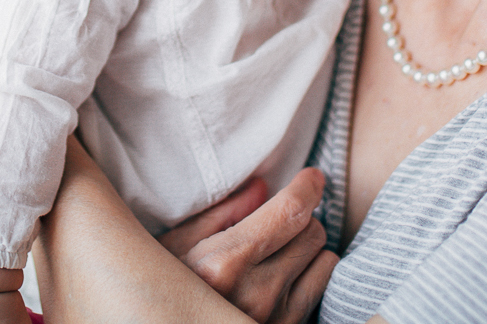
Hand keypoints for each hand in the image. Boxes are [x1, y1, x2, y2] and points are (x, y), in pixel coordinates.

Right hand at [158, 169, 337, 323]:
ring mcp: (274, 316)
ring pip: (323, 258)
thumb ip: (222, 214)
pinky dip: (312, 270)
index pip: (288, 213)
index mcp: (223, 263)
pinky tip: (286, 270)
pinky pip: (321, 286)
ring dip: (306, 245)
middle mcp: (254, 293)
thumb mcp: (176, 245)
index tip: (311, 177)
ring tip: (278, 248)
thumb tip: (262, 187)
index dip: (306, 188)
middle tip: (278, 219)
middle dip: (299, 217)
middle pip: (311, 232)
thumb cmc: (164, 288)